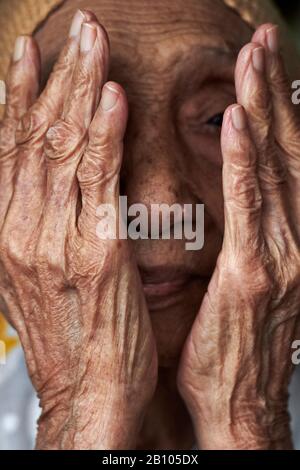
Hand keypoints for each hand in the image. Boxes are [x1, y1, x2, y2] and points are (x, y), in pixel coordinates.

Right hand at [0, 10, 156, 448]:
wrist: (86, 391)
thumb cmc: (70, 337)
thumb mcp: (36, 278)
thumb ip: (36, 228)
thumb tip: (42, 186)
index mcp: (9, 232)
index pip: (11, 148)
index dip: (18, 94)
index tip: (30, 54)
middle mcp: (24, 228)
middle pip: (37, 136)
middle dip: (57, 76)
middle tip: (77, 30)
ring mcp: (55, 239)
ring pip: (64, 149)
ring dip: (81, 91)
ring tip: (94, 44)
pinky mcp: (96, 253)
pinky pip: (99, 183)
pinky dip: (104, 137)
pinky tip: (112, 99)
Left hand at [177, 24, 299, 449]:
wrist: (240, 398)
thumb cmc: (235, 342)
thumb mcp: (248, 278)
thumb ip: (250, 232)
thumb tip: (241, 193)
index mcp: (287, 239)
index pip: (282, 160)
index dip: (275, 109)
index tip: (259, 66)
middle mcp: (293, 240)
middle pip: (284, 152)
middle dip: (272, 93)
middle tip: (260, 42)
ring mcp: (279, 256)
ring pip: (272, 170)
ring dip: (263, 111)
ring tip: (251, 62)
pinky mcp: (253, 275)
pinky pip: (249, 208)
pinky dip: (245, 162)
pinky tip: (237, 123)